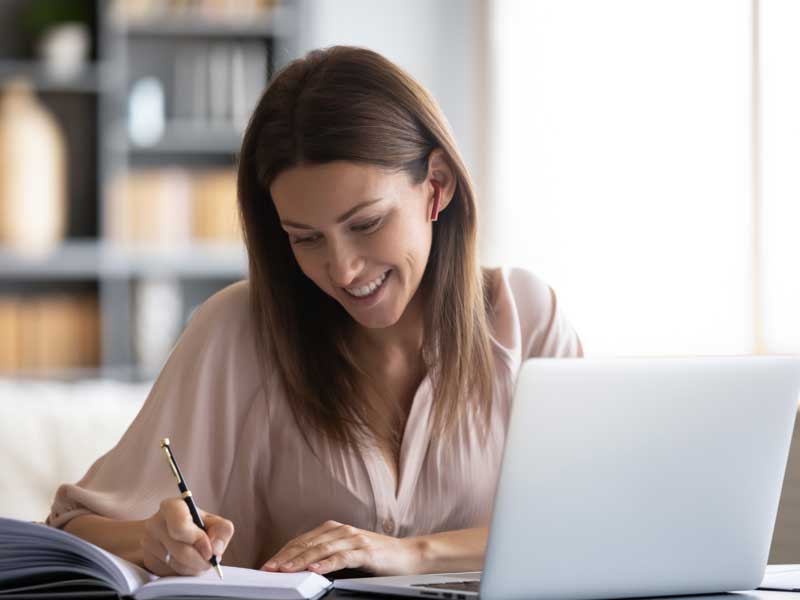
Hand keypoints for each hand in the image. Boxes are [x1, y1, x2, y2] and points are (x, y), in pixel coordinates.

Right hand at [141, 497, 233, 575]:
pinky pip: (170, 573)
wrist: (167, 532)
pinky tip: (187, 563)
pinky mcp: (148, 560)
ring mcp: (149, 543)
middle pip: (181, 551)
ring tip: (200, 559)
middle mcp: (155, 523)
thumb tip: (216, 550)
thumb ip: (222, 531)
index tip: (209, 550)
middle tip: (210, 559)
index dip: (198, 540)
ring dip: (194, 567)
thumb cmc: (195, 524)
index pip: (180, 526)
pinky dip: (184, 572)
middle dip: (201, 559)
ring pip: (177, 564)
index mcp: (171, 507)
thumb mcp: (212, 521)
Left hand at [260, 520, 423, 575]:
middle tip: (269, 569)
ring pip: (322, 549)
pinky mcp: (366, 551)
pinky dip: (327, 563)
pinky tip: (315, 569)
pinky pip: (343, 556)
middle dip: (286, 557)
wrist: (408, 555)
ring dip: (301, 560)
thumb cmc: (377, 556)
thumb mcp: (347, 552)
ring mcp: (354, 539)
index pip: (302, 540)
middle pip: (308, 543)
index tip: (268, 565)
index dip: (284, 552)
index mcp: (335, 529)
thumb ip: (327, 555)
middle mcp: (342, 530)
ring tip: (286, 570)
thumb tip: (301, 568)